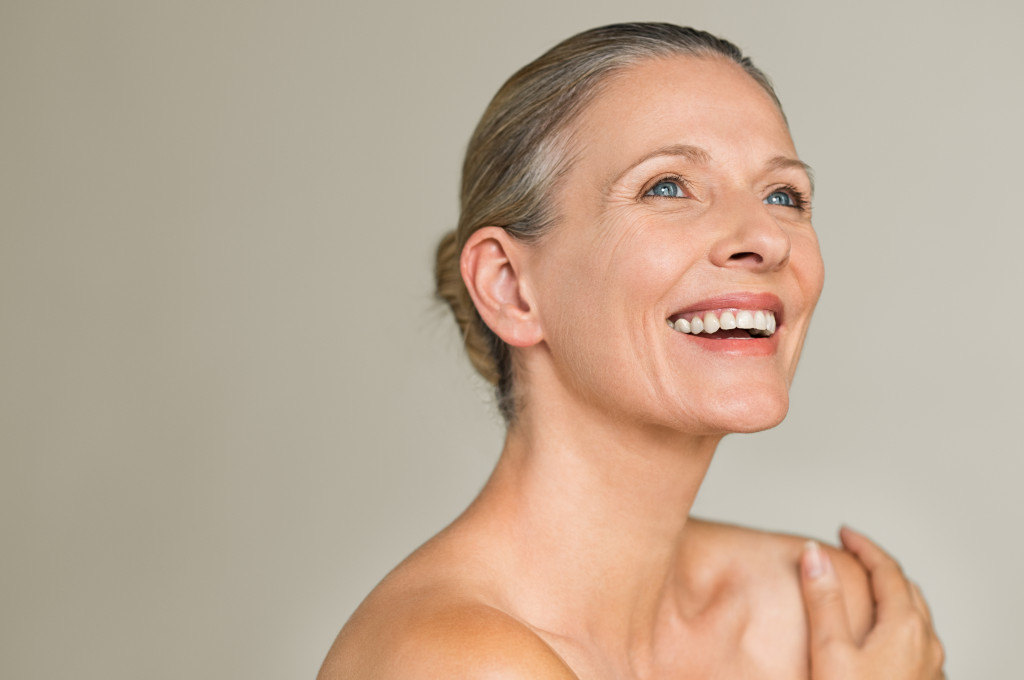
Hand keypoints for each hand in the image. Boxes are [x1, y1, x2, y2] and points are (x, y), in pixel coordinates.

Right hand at [800, 527, 944, 679]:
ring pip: (915, 617)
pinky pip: (917, 642)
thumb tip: (815, 554)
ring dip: (890, 595)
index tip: (844, 533)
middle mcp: (926, 645)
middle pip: (905, 589)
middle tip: (852, 555)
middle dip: (878, 567)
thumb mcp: (830, 651)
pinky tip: (881, 635)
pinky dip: (897, 623)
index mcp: (905, 628)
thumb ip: (824, 600)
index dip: (863, 546)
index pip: (887, 569)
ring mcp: (930, 668)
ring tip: (865, 590)